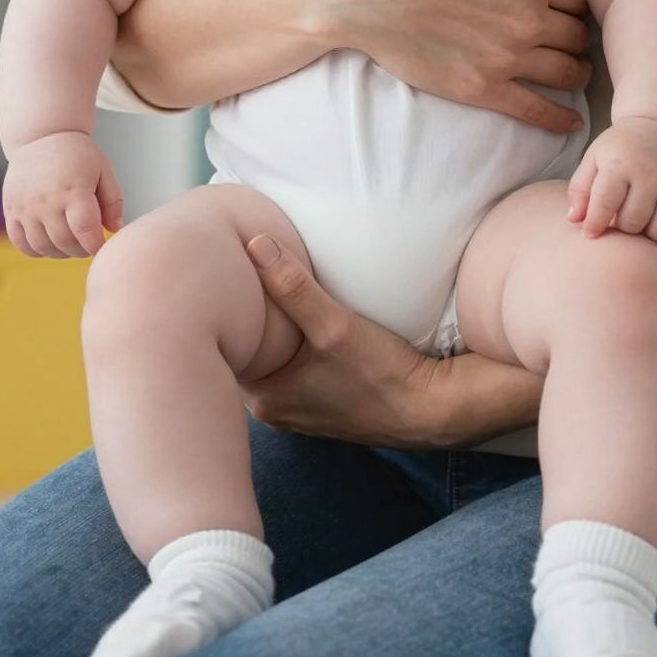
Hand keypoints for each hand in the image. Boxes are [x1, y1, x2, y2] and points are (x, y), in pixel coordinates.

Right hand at [2, 132, 123, 258]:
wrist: (41, 136)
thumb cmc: (78, 154)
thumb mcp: (103, 170)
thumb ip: (113, 201)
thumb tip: (116, 230)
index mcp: (74, 190)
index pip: (85, 230)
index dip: (96, 245)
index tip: (102, 246)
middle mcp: (47, 201)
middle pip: (65, 243)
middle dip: (81, 250)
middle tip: (87, 243)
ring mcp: (26, 207)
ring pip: (43, 247)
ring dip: (60, 253)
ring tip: (70, 242)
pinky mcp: (11, 210)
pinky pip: (21, 243)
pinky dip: (36, 250)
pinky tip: (49, 242)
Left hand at [239, 235, 446, 446]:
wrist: (430, 410)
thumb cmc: (382, 374)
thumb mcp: (334, 326)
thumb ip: (293, 287)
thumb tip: (255, 245)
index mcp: (265, 399)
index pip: (225, 351)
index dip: (225, 316)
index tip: (226, 282)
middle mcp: (276, 410)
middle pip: (247, 356)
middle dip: (248, 322)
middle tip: (246, 280)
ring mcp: (300, 410)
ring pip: (271, 363)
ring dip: (274, 335)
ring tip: (271, 295)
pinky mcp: (323, 403)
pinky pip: (293, 370)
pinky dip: (293, 348)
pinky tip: (304, 324)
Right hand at [354, 0, 592, 132]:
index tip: (568, 3)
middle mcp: (527, 20)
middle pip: (577, 34)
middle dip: (578, 34)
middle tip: (573, 36)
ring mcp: (506, 59)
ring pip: (565, 71)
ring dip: (576, 71)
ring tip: (575, 70)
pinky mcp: (481, 89)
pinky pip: (535, 109)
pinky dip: (559, 117)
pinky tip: (570, 120)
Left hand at [567, 116, 656, 257]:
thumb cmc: (623, 148)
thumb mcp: (595, 158)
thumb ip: (580, 188)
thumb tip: (574, 221)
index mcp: (621, 164)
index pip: (605, 204)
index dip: (595, 225)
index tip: (591, 234)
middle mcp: (652, 174)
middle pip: (634, 222)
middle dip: (624, 230)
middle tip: (622, 224)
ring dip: (651, 240)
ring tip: (644, 232)